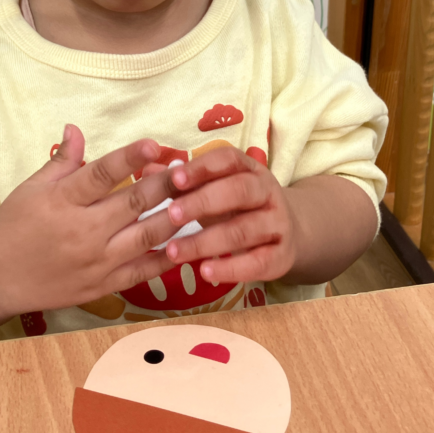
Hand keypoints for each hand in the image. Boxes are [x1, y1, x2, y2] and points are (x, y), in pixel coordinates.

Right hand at [0, 125, 182, 317]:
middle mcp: (83, 231)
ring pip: (146, 236)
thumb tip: (77, 128)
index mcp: (64, 201)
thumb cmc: (13, 228)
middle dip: (166, 183)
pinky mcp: (103, 285)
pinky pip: (142, 271)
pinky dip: (167, 258)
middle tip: (189, 168)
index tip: (154, 144)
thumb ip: (62, 161)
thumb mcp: (31, 188)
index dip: (130, 157)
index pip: (103, 174)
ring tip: (197, 199)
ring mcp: (96, 261)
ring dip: (175, 217)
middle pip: (134, 203)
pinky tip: (188, 244)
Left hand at [160, 147, 299, 284]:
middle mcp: (267, 192)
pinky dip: (231, 269)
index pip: (227, 160)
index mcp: (249, 168)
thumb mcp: (212, 189)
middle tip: (171, 214)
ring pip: (244, 230)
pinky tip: (204, 272)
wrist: (287, 232)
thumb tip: (146, 170)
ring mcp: (278, 223)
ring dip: (207, 241)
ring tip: (175, 251)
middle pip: (239, 191)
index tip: (174, 178)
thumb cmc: (237, 207)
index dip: (202, 168)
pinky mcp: (282, 256)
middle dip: (203, 202)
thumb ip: (182, 182)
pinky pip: (257, 263)